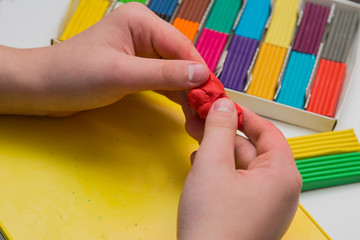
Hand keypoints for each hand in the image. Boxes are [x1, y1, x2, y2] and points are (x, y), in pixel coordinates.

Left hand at [0, 2, 207, 115]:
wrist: (43, 89)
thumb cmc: (73, 75)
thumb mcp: (121, 75)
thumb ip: (163, 74)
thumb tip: (201, 74)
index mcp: (140, 22)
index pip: (181, 46)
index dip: (200, 71)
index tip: (214, 95)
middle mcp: (143, 32)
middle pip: (180, 59)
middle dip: (195, 84)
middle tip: (209, 109)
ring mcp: (140, 51)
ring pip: (173, 72)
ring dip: (186, 92)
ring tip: (200, 113)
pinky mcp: (136, 68)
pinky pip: (162, 80)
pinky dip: (173, 94)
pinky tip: (185, 108)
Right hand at [177, 98, 301, 239]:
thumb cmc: (214, 223)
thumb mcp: (212, 165)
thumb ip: (219, 129)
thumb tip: (223, 105)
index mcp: (281, 175)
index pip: (267, 131)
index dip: (243, 114)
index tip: (223, 104)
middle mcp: (279, 190)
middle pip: (252, 148)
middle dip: (223, 133)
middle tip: (201, 120)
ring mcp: (265, 205)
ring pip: (242, 166)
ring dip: (218, 151)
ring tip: (196, 140)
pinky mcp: (250, 215)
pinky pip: (238, 183)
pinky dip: (220, 170)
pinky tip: (201, 164)